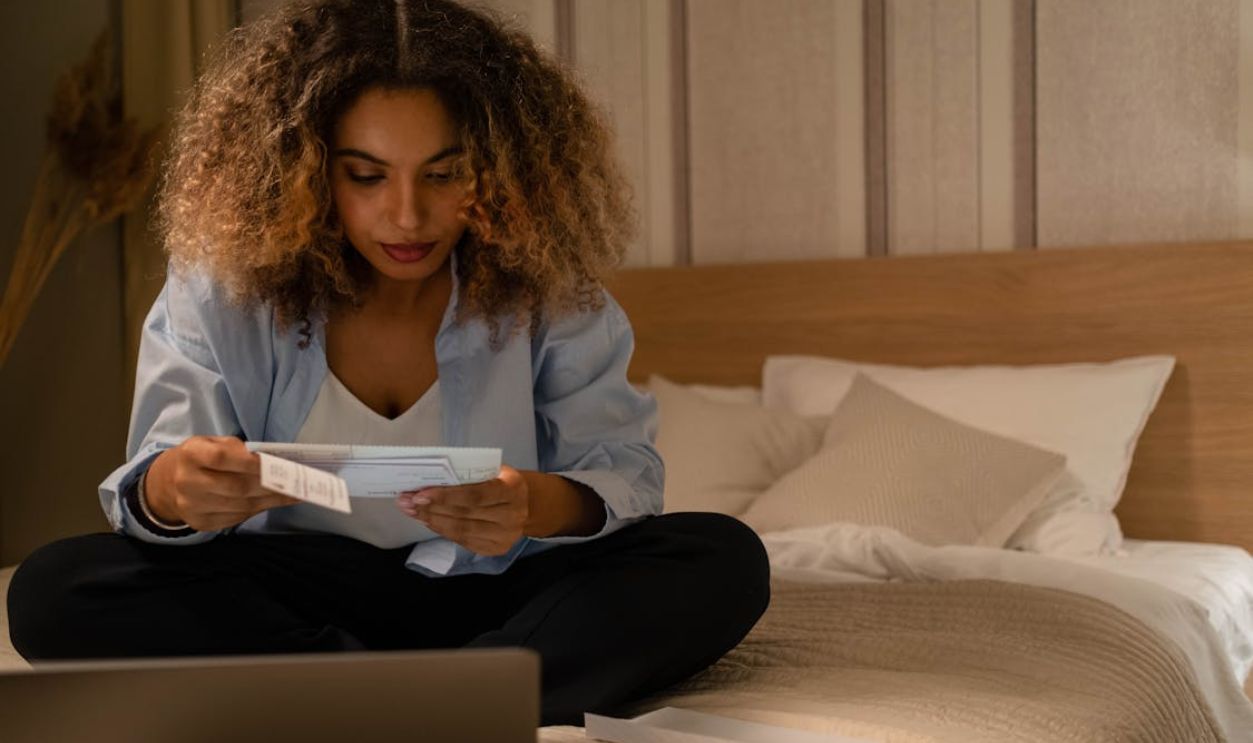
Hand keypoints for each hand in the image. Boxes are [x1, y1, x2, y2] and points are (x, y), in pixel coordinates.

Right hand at [145, 435, 301, 530]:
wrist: (168, 483)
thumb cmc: (201, 458)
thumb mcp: (213, 443)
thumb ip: (237, 449)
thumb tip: (272, 461)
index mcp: (190, 454)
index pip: (222, 458)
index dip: (251, 463)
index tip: (277, 463)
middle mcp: (187, 482)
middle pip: (236, 487)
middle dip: (270, 485)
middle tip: (296, 482)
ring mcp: (192, 506)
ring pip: (240, 506)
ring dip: (271, 500)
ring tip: (293, 493)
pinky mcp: (200, 523)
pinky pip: (236, 518)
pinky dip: (259, 510)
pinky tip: (274, 502)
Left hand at [396, 465, 529, 555]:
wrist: (528, 504)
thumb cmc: (502, 481)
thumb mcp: (493, 471)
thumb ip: (468, 476)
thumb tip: (429, 481)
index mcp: (512, 489)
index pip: (474, 495)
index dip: (445, 496)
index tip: (419, 494)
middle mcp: (512, 515)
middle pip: (464, 514)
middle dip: (431, 508)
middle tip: (406, 502)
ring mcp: (505, 536)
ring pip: (461, 530)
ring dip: (432, 520)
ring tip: (411, 512)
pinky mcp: (496, 549)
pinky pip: (463, 541)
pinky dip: (442, 530)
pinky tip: (428, 521)